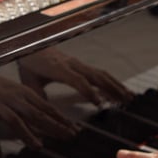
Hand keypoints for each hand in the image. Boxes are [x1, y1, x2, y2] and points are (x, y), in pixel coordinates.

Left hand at [18, 48, 132, 105]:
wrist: (30, 45)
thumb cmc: (29, 64)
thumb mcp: (29, 82)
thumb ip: (38, 95)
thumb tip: (44, 112)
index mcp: (59, 68)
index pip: (78, 80)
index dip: (89, 91)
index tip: (99, 103)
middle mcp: (72, 64)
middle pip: (96, 76)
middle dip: (112, 89)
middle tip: (125, 100)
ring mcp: (78, 64)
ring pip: (101, 74)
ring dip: (116, 85)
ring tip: (129, 97)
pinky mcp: (80, 65)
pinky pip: (98, 73)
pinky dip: (111, 82)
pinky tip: (119, 91)